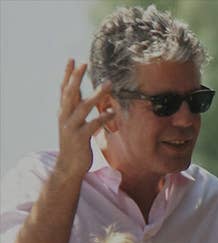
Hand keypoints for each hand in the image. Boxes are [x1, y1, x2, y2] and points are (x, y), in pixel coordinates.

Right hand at [56, 59, 114, 176]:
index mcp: (64, 112)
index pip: (64, 89)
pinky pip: (92, 125)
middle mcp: (65, 117)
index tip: (72, 59)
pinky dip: (103, 117)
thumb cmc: (74, 143)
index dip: (67, 74)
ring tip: (108, 84)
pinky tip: (113, 112)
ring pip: (82, 107)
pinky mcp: (79, 138)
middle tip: (84, 63)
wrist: (68, 167)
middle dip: (76, 77)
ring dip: (96, 95)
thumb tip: (85, 94)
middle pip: (70, 93)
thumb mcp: (73, 123)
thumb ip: (77, 109)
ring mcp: (71, 127)